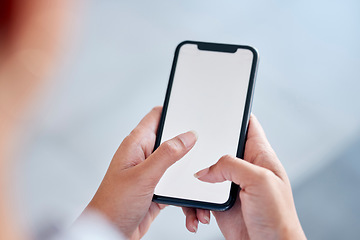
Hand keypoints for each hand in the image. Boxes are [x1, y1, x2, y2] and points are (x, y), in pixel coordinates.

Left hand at [83, 107, 197, 238]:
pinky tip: (192, 210)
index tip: (194, 111)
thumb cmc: (114, 204)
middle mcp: (145, 155)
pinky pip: (179, 186)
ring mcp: (153, 172)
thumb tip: (188, 136)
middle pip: (174, 141)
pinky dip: (188, 197)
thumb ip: (167, 154)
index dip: (175, 110)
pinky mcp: (159, 188)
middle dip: (192, 149)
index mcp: (137, 144)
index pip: (157, 116)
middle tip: (206, 154)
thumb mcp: (143, 176)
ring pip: (180, 166)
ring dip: (191, 179)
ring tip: (202, 191)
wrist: (111, 233)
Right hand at [184, 115, 305, 239]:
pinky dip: (194, 203)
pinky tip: (198, 212)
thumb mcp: (260, 180)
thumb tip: (205, 171)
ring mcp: (231, 183)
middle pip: (219, 146)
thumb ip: (231, 166)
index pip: (248, 125)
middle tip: (189, 147)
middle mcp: (244, 167)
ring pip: (206, 170)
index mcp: (259, 155)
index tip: (216, 108)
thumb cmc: (278, 217)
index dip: (234, 114)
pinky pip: (200, 194)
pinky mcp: (220, 200)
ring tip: (193, 191)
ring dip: (195, 180)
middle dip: (204, 147)